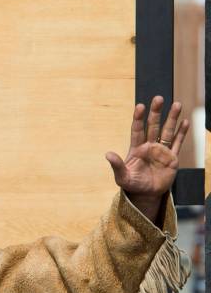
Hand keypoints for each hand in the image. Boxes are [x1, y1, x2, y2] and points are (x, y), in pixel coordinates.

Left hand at [105, 96, 189, 218]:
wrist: (146, 194)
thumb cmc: (132, 184)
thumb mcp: (122, 176)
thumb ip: (116, 165)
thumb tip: (107, 154)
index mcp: (136, 148)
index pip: (137, 129)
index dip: (139, 118)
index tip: (140, 106)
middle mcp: (149, 146)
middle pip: (153, 125)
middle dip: (156, 112)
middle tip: (159, 98)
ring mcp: (162, 151)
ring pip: (167, 131)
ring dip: (172, 118)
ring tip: (177, 104)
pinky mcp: (172, 158)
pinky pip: (178, 143)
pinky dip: (182, 133)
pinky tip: (185, 122)